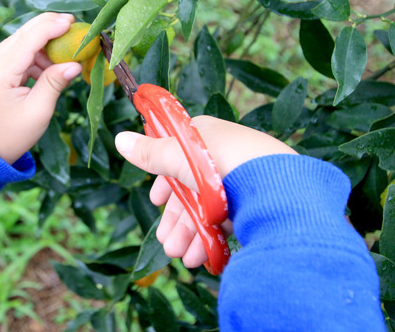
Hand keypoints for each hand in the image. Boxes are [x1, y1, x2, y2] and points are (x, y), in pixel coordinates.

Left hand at [0, 12, 81, 163]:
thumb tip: (76, 63)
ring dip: (43, 44)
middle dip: (48, 27)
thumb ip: (54, 83)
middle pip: (21, 34)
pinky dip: (34, 54)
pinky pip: (16, 51)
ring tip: (63, 58)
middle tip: (73, 24)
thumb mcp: (38, 111)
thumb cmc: (14, 135)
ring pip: (19, 40)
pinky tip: (48, 66)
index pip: (26, 41)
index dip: (50, 28)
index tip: (72, 22)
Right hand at [114, 116, 295, 267]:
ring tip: (183, 257)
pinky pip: (229, 222)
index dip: (164, 181)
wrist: (274, 187)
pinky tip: (203, 258)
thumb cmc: (221, 163)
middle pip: (192, 191)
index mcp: (207, 137)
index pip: (178, 155)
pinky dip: (213, 239)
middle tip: (168, 244)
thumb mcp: (177, 156)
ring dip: (191, 235)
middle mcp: (224, 157)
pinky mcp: (257, 203)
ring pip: (209, 210)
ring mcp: (243, 180)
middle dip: (177, 221)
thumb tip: (120, 139)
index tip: (154, 201)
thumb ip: (150, 153)